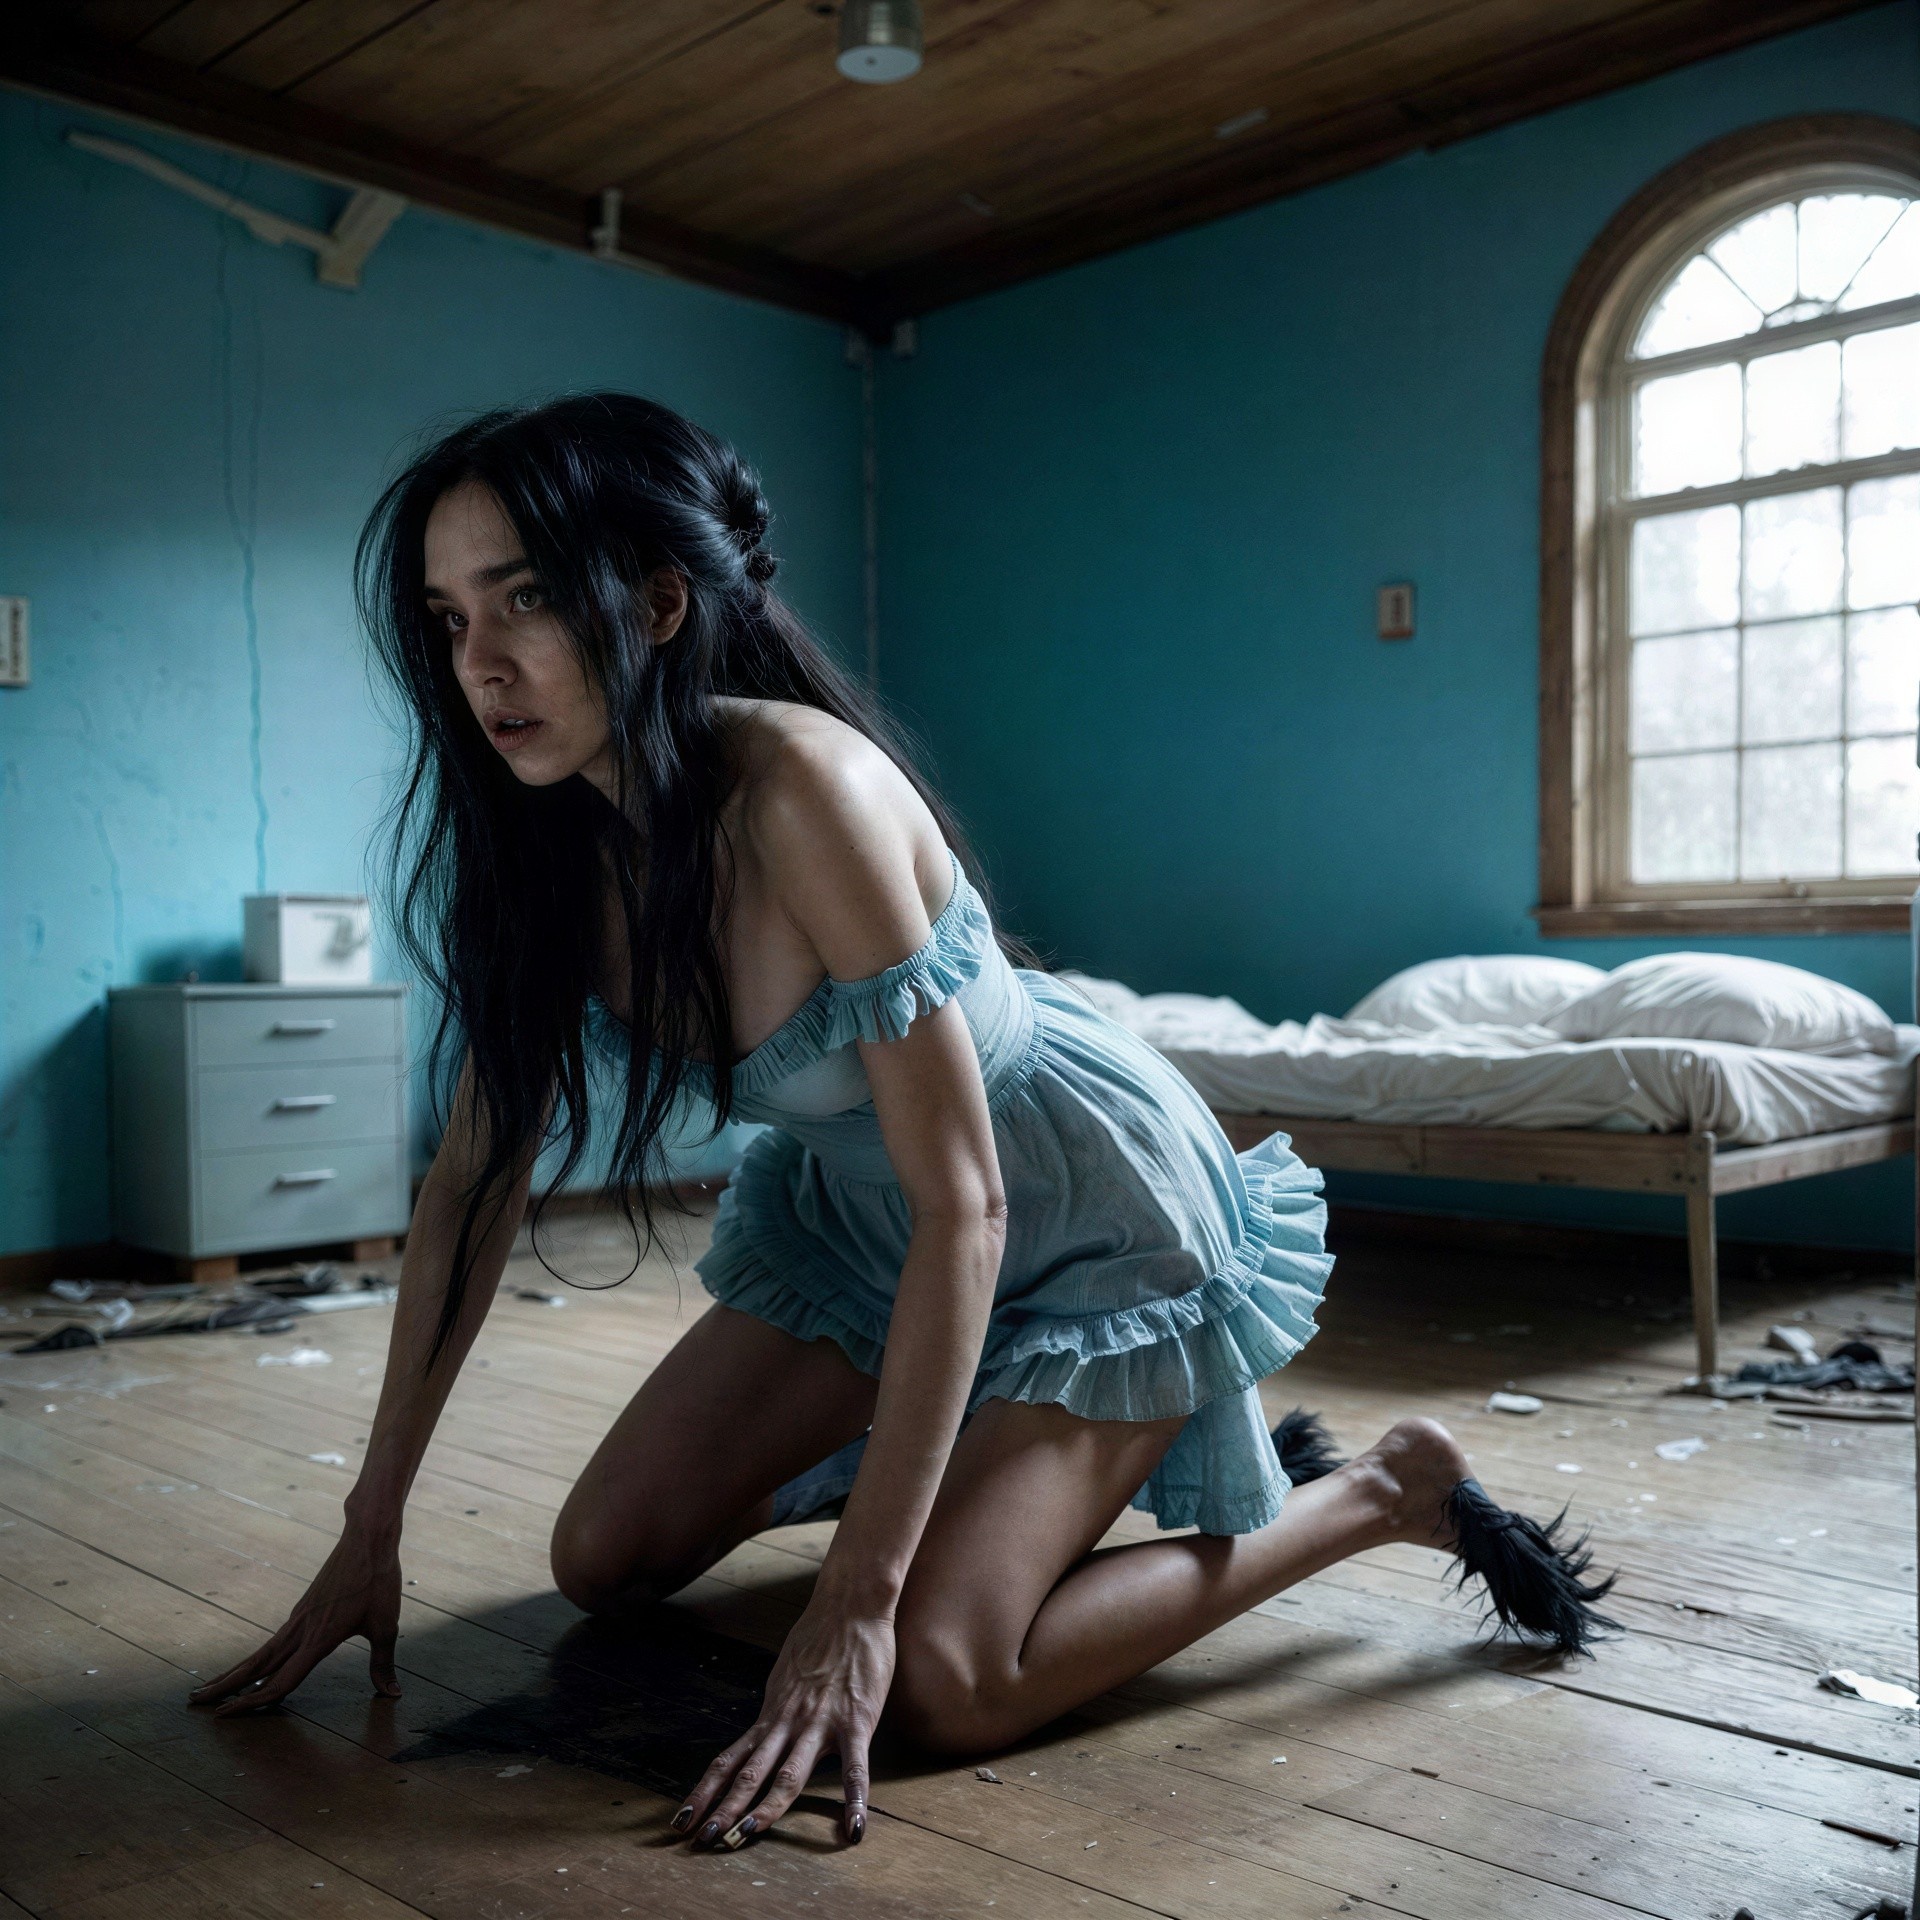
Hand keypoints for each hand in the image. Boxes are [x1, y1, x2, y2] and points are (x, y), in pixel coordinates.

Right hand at [188, 1527, 402, 1714]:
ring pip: (260, 1652)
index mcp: (318, 1640)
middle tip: (194, 1703)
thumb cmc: (379, 1580)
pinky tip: (254, 1664)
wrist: (367, 1538)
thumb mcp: (386, 1624)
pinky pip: (274, 1639)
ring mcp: (298, 1618)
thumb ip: (383, 1663)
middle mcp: (300, 1631)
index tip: (223, 1717)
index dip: (251, 1704)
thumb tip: (392, 1695)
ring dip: (234, 1671)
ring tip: (209, 1686)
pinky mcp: (302, 1608)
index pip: (280, 1682)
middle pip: (256, 1667)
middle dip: (225, 1688)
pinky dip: (257, 1657)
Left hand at [674, 1598, 893, 1847]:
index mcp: (772, 1714)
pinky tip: (853, 1829)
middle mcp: (788, 1722)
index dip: (705, 1790)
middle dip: (725, 1808)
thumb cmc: (821, 1638)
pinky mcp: (856, 1721)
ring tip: (747, 1835)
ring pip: (788, 1774)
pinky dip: (854, 1800)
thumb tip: (768, 1730)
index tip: (682, 1818)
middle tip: (702, 1839)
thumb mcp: (787, 1677)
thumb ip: (780, 1708)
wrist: (850, 1605)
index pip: (730, 1759)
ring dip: (766, 1807)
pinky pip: (855, 1768)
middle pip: (749, 1773)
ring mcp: (821, 1723)